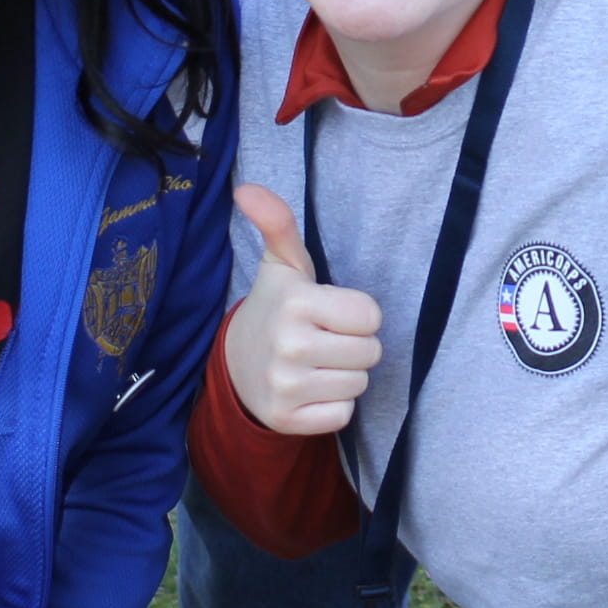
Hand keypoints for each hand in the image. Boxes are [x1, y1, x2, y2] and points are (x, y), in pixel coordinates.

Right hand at [225, 184, 384, 435]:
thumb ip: (278, 223)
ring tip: (317, 364)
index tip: (332, 313)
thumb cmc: (276, 309)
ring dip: (345, 376)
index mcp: (296, 303)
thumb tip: (246, 188)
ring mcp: (286, 386)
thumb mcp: (282, 266)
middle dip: (355, 346)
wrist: (235, 366)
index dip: (358, 315)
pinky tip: (310, 390)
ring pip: (359, 385)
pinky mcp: (287, 420)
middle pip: (370, 352)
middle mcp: (289, 345)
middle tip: (325, 339)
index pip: (371, 316)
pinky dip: (332, 406)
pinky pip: (343, 415)